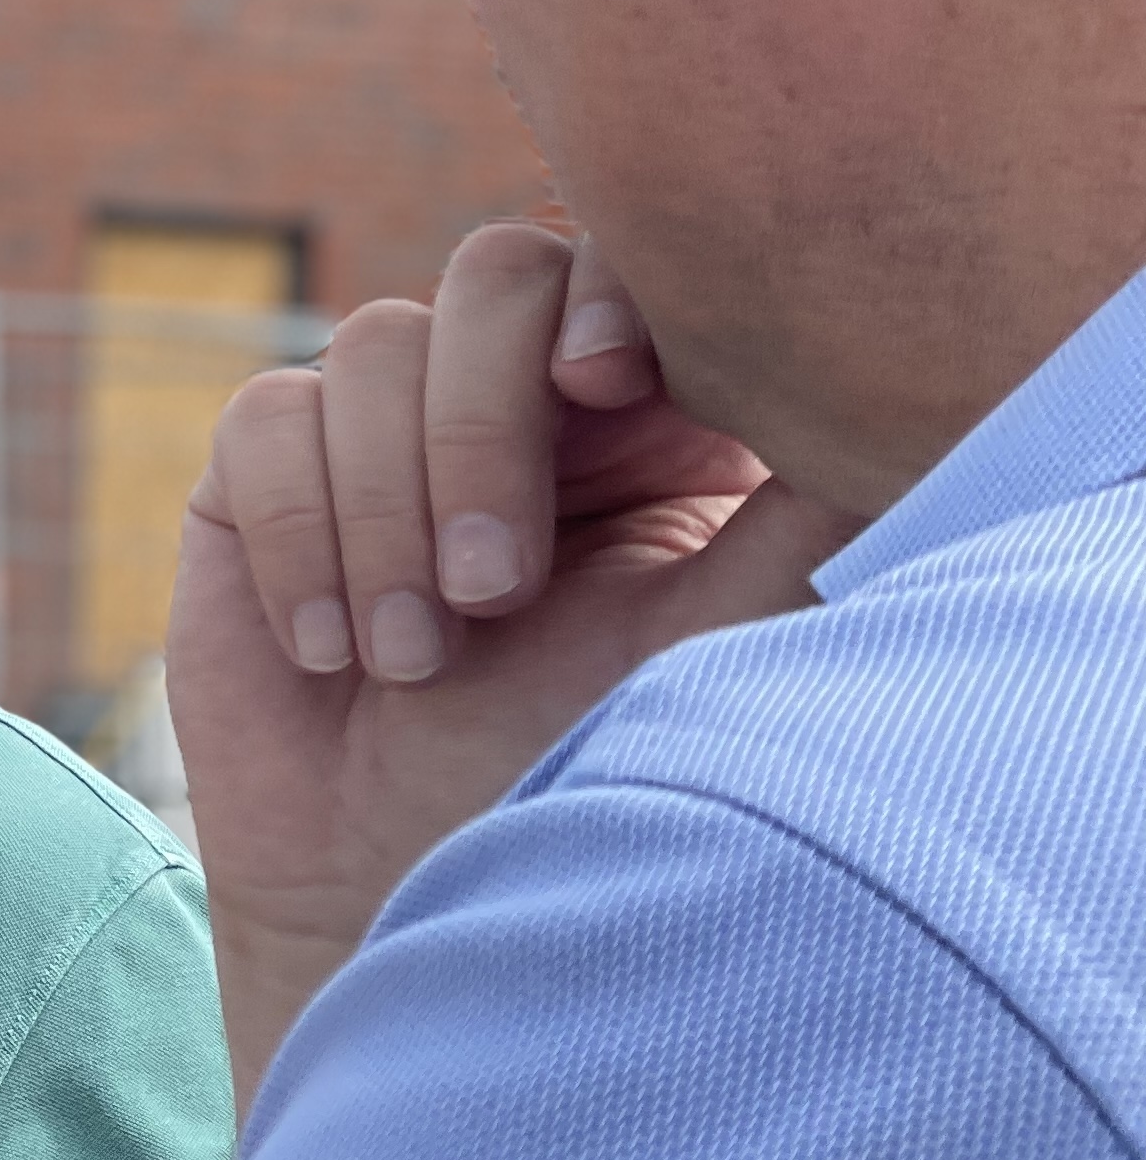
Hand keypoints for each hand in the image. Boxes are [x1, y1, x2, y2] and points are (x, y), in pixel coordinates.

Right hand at [171, 222, 854, 1111]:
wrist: (400, 888)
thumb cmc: (574, 781)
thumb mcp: (711, 645)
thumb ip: (797, 511)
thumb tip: (896, 393)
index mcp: (645, 415)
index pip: (628, 271)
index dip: (612, 297)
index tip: (606, 386)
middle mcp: (514, 395)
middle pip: (494, 278)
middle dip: (481, 433)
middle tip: (494, 595)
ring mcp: (382, 420)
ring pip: (372, 348)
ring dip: (388, 512)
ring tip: (412, 661)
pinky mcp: (263, 465)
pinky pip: (268, 420)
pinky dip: (298, 534)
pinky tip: (331, 653)